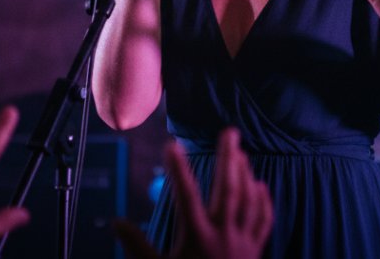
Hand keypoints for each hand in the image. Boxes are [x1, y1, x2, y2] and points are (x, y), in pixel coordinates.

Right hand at [115, 129, 273, 258]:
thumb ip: (137, 247)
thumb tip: (116, 223)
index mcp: (196, 238)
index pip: (186, 195)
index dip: (178, 169)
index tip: (172, 144)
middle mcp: (222, 236)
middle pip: (228, 189)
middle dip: (228, 158)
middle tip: (229, 132)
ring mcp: (242, 243)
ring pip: (248, 200)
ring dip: (245, 174)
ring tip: (240, 154)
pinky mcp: (254, 252)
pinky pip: (263, 221)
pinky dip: (262, 202)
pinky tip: (259, 187)